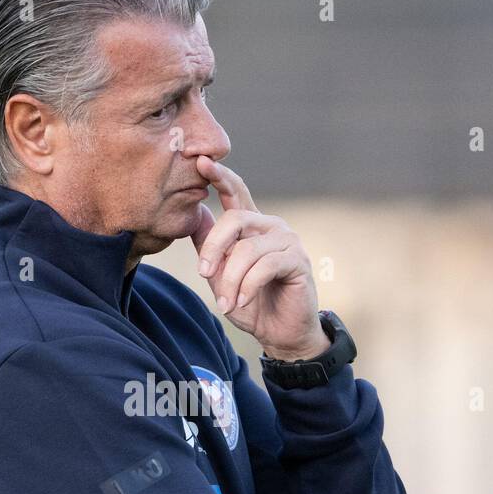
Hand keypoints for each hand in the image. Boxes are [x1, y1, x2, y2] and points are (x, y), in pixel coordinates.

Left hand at [190, 156, 327, 360]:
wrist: (279, 333)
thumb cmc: (251, 303)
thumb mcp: (220, 274)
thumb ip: (208, 245)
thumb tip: (194, 213)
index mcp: (252, 226)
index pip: (235, 192)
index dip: (219, 175)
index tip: (200, 161)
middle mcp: (271, 226)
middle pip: (235, 220)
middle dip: (214, 248)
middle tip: (203, 273)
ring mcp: (288, 241)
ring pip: (247, 250)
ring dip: (231, 280)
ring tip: (225, 303)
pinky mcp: (298, 260)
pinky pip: (264, 267)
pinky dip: (247, 287)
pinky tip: (240, 302)